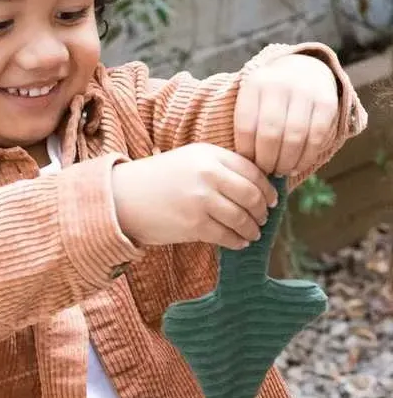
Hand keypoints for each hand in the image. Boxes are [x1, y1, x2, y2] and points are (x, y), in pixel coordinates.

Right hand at [111, 143, 276, 249]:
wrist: (124, 197)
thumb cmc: (159, 180)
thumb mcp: (190, 159)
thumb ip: (220, 166)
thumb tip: (255, 186)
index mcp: (210, 154)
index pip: (252, 171)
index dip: (267, 188)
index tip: (273, 199)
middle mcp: (208, 174)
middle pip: (251, 195)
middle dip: (262, 210)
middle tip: (264, 218)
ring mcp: (201, 201)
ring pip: (241, 218)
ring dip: (252, 229)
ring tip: (254, 233)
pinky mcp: (194, 225)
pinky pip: (225, 235)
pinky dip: (237, 241)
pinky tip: (239, 242)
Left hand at [234, 53, 338, 176]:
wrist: (303, 70)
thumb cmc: (270, 101)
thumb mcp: (253, 105)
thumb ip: (247, 131)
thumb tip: (246, 171)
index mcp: (254, 85)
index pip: (246, 128)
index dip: (247, 154)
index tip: (248, 167)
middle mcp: (280, 84)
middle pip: (270, 134)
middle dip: (267, 161)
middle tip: (267, 172)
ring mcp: (305, 90)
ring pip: (294, 137)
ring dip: (286, 162)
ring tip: (281, 171)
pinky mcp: (327, 102)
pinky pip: (316, 137)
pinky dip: (306, 158)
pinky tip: (297, 166)